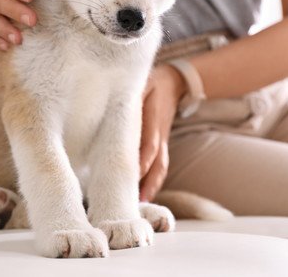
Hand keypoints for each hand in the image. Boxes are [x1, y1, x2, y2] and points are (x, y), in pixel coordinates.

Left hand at [139, 64, 186, 201]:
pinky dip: (153, 181)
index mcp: (154, 119)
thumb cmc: (152, 83)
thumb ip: (131, 94)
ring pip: (160, 168)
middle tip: (136, 201)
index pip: (150, 144)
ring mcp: (162, 141)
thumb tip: (112, 97)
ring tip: (140, 205)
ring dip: (152, 186)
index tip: (134, 173)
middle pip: (157, 162)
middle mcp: (159, 134)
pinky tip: (144, 196)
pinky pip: (160, 166)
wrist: (174, 83)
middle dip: (147, 181)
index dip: (143, 159)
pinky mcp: (161, 144)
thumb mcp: (143, 83)